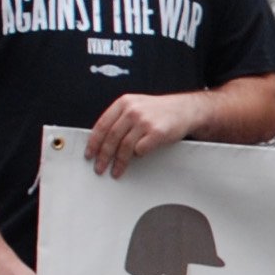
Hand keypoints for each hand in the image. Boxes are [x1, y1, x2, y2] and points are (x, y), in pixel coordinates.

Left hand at [85, 91, 199, 178]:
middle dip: (103, 156)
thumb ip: (119, 119)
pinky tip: (136, 159)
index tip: (89, 155)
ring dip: (118, 162)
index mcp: (124, 103)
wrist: (185, 109)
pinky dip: (137, 156)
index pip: (102, 124)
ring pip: (124, 146)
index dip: (93, 142)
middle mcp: (133, 110)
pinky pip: (140, 150)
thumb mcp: (136, 106)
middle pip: (111, 137)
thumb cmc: (158, 111)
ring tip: (116, 172)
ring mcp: (145, 121)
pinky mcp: (157, 133)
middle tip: (99, 168)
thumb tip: (100, 141)